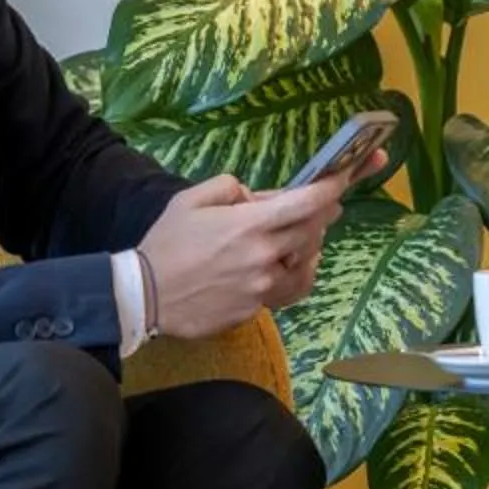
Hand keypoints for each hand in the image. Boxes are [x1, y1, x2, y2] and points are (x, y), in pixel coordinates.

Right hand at [141, 174, 346, 339]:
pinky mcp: (257, 309)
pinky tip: (295, 265)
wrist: (145, 295)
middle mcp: (264, 256)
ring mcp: (263, 287)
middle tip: (328, 203)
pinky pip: (291, 289)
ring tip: (303, 234)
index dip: (330, 189)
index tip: (343, 178)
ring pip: (306, 262)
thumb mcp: (192, 199)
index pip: (305, 203)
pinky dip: (299, 273)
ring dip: (310, 244)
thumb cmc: (167, 243)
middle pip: (312, 231)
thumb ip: (231, 188)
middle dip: (324, 214)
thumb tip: (257, 198)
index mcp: (249, 224)